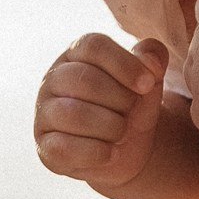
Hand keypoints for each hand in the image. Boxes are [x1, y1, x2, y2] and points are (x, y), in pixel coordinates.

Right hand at [34, 33, 169, 190]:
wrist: (126, 148)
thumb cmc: (133, 106)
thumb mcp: (148, 80)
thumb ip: (153, 57)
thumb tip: (150, 58)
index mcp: (76, 54)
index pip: (93, 46)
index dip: (124, 64)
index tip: (147, 84)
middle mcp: (53, 79)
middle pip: (84, 79)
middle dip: (120, 99)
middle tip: (132, 111)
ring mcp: (44, 113)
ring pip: (73, 114)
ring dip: (111, 127)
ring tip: (123, 132)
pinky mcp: (45, 146)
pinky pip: (64, 148)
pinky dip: (97, 152)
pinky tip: (111, 153)